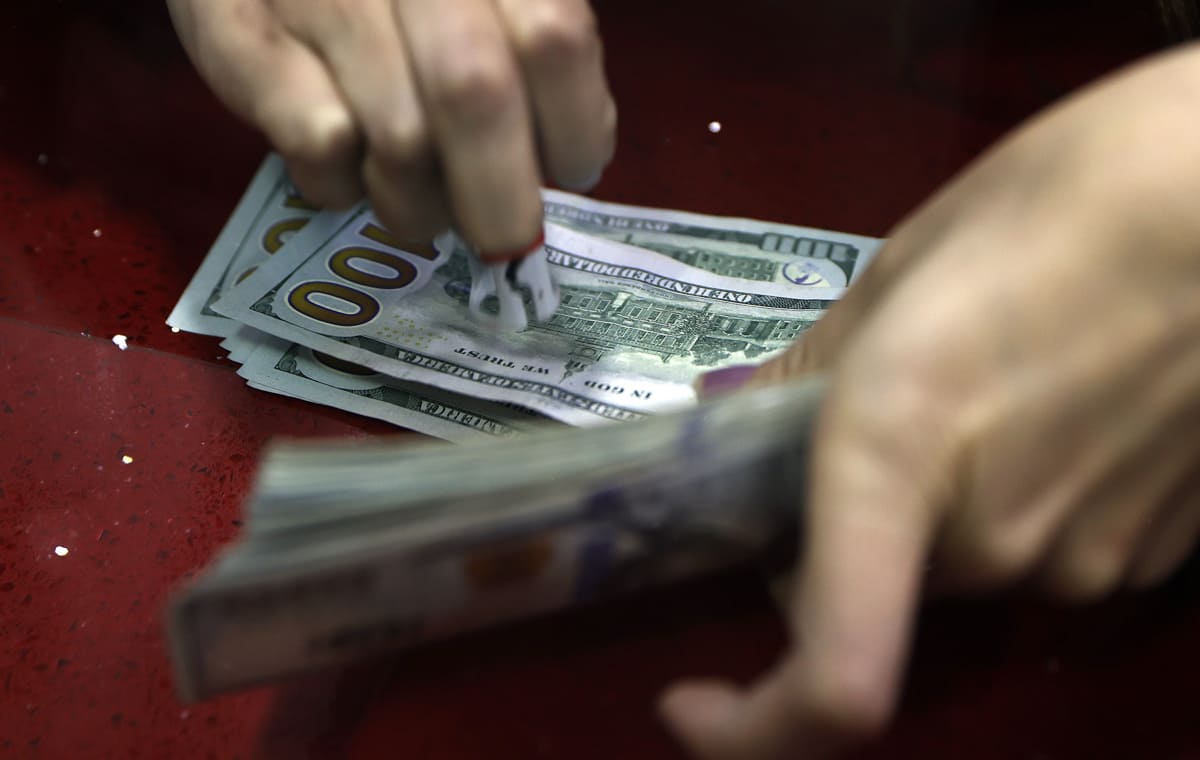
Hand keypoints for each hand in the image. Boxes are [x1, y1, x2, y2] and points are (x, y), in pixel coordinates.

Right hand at [167, 0, 615, 255]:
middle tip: (502, 241)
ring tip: (418, 206)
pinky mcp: (239, 35)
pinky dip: (343, 188)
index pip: (556, 41)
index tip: (568, 169)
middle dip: (500, 202)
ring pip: (399, 140)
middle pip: (476, 96)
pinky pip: (318, 149)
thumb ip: (527, 49)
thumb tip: (561, 158)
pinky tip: (346, 173)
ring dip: (419, 206)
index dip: (576, 126)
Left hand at [664, 44, 1199, 758]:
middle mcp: (989, 542)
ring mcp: (1082, 560)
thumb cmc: (1063, 198)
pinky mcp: (1152, 556)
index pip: (833, 681)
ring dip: (929, 514)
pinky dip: (1008, 508)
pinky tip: (1047, 408)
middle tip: (843, 433)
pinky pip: (1036, 554)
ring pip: (956, 570)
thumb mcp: (899, 273)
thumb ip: (808, 373)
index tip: (687, 700)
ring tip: (971, 391)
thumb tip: (731, 420)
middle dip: (834, 537)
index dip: (746, 728)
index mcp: (898, 454)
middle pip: (871, 589)